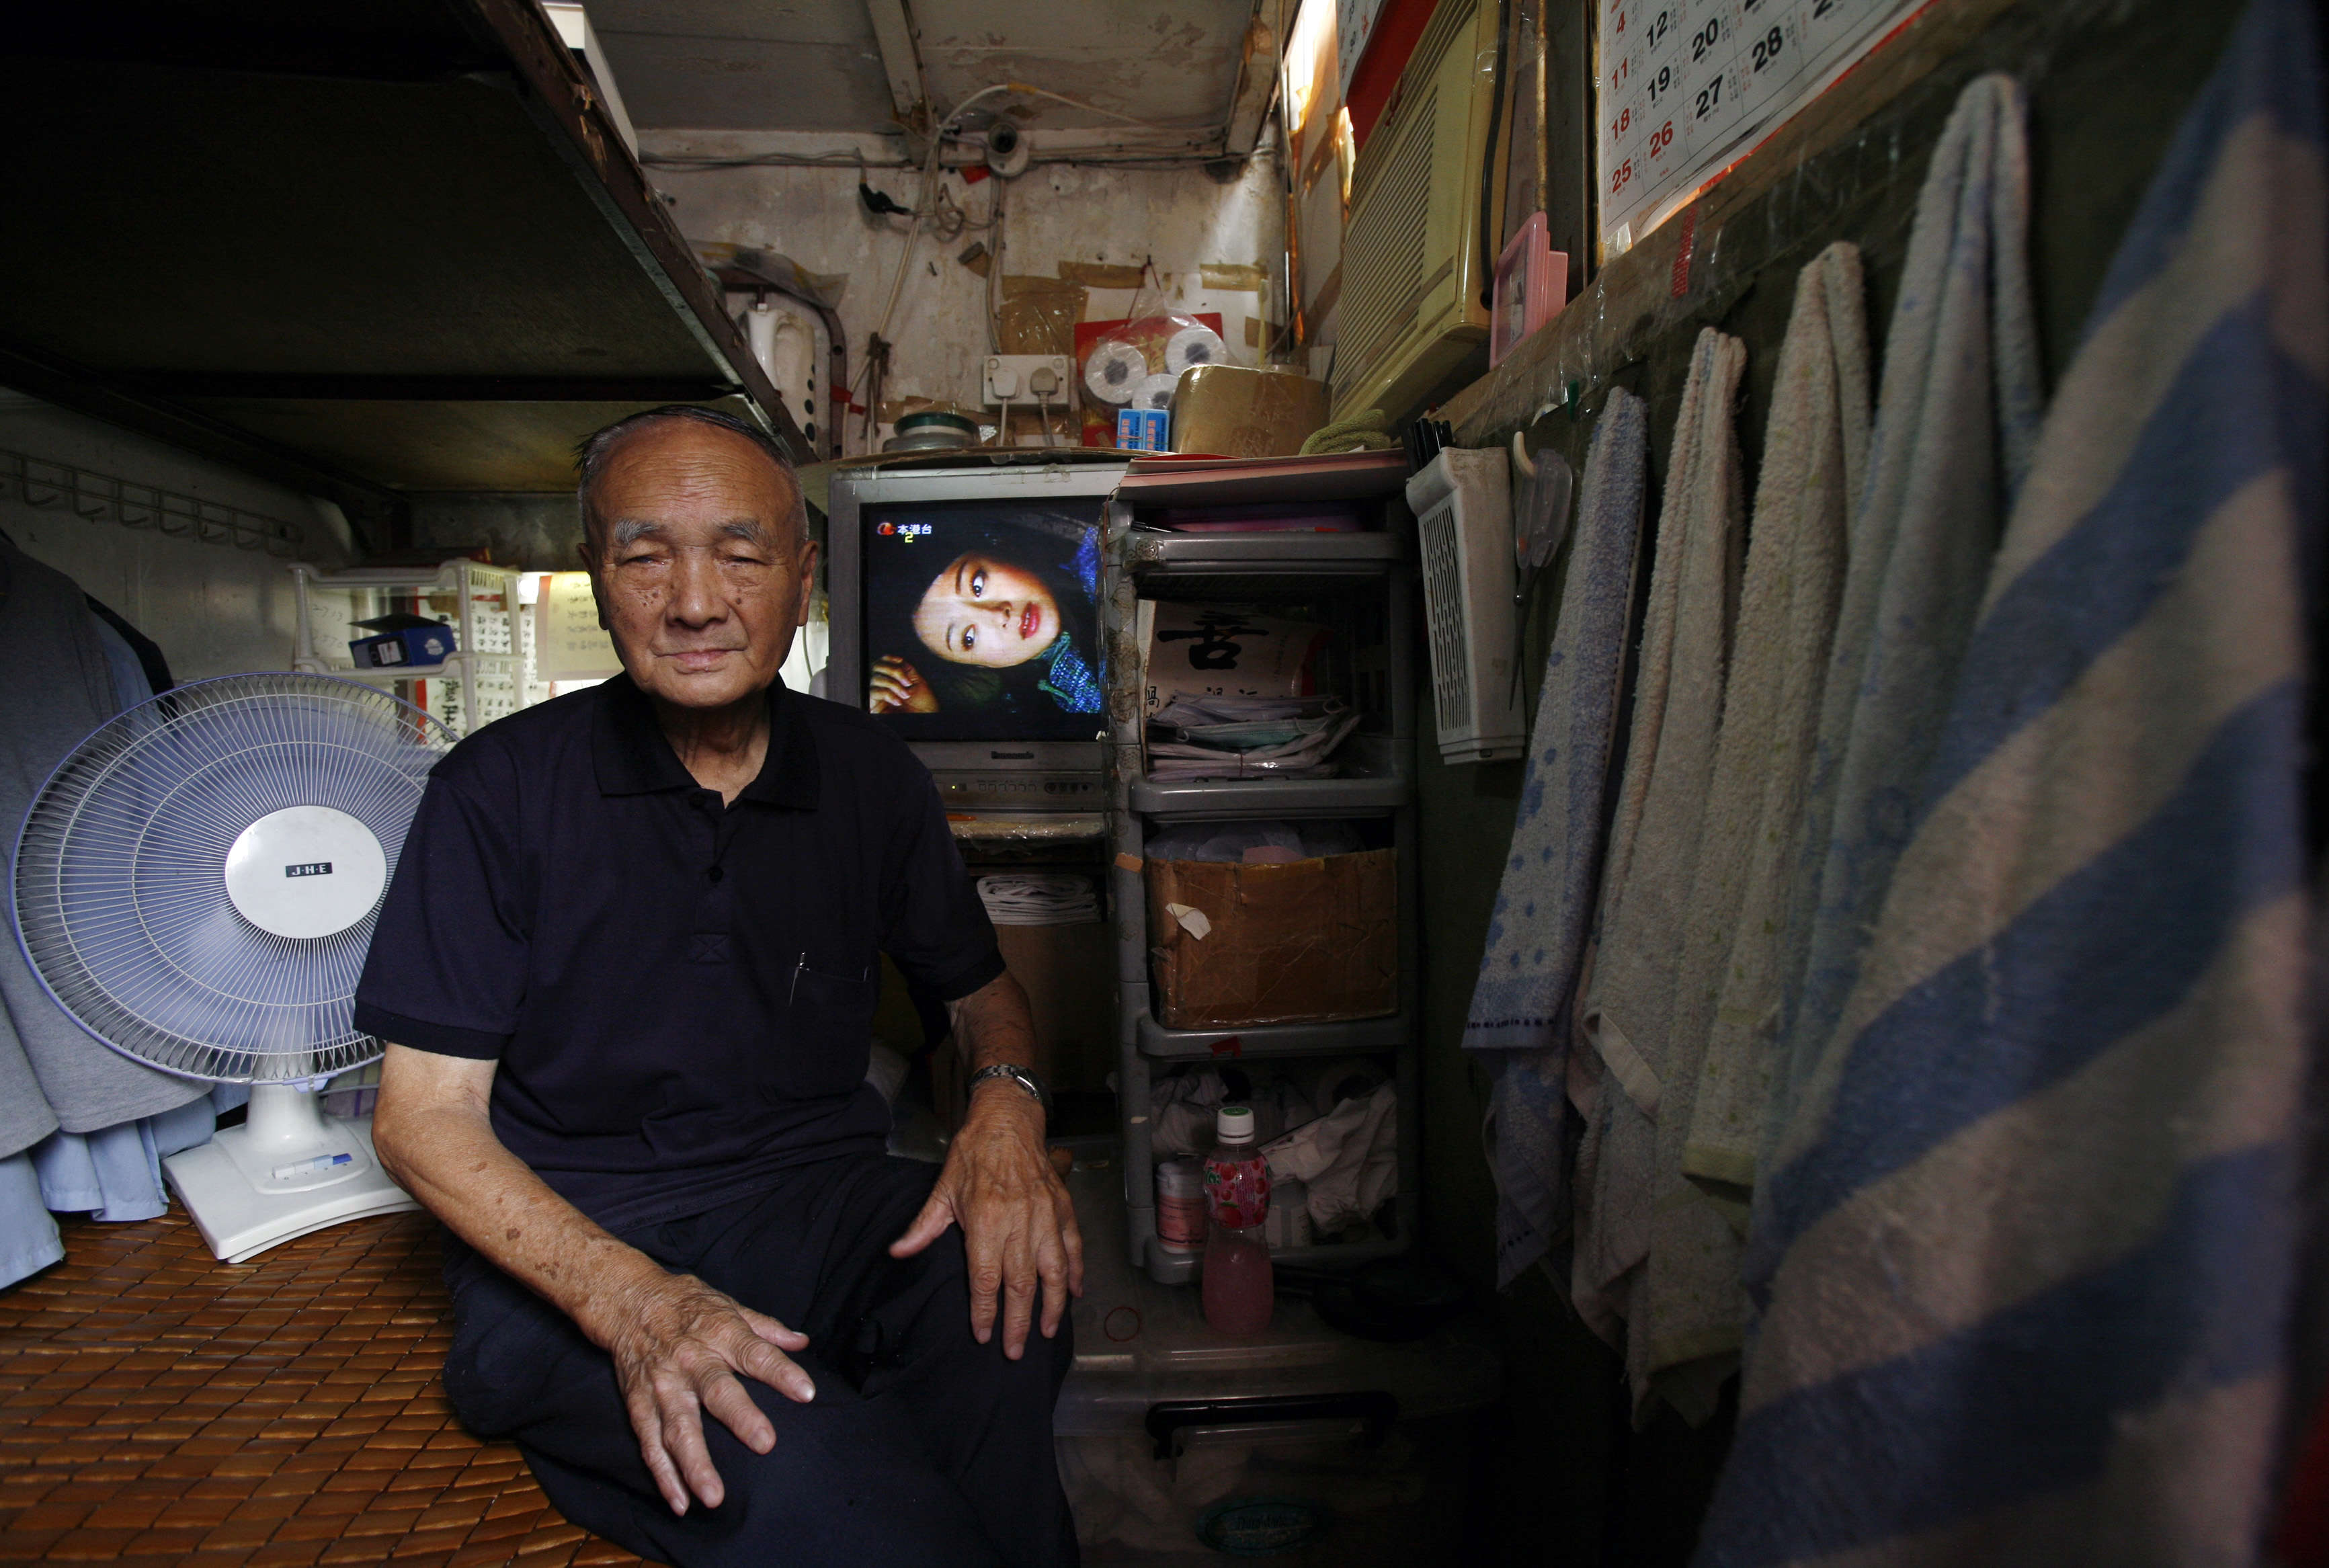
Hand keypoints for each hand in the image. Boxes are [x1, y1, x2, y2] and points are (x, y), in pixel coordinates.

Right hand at [593, 1268, 815, 1515]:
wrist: (629, 1301)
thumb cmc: (688, 1305)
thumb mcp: (729, 1306)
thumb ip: (767, 1328)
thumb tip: (803, 1342)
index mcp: (721, 1333)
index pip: (756, 1353)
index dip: (781, 1372)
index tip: (807, 1393)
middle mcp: (692, 1361)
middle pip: (717, 1391)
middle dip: (741, 1417)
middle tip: (766, 1444)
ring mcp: (663, 1385)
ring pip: (679, 1428)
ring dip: (695, 1464)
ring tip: (713, 1497)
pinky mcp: (639, 1405)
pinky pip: (650, 1444)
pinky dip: (663, 1475)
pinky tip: (680, 1503)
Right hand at [869, 655, 938, 713]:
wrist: (926, 721)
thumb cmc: (924, 705)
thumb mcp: (917, 682)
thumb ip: (906, 669)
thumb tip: (898, 661)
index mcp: (891, 679)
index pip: (881, 663)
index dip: (888, 659)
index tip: (900, 660)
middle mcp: (882, 686)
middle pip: (875, 667)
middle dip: (893, 670)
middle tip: (907, 682)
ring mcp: (877, 696)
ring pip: (875, 679)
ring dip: (893, 684)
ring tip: (906, 695)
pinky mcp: (874, 707)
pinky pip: (874, 692)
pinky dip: (888, 694)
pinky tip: (898, 701)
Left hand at [890, 1082, 1082, 1357]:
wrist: (1008, 1121)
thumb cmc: (973, 1154)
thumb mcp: (942, 1189)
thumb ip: (923, 1227)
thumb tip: (897, 1252)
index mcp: (986, 1221)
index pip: (985, 1279)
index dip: (984, 1312)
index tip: (982, 1335)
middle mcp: (1019, 1223)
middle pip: (1021, 1285)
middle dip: (1018, 1323)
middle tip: (1015, 1351)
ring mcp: (1045, 1217)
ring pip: (1054, 1272)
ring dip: (1052, 1306)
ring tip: (1046, 1331)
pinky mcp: (1062, 1209)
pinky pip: (1073, 1247)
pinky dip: (1076, 1272)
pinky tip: (1075, 1293)